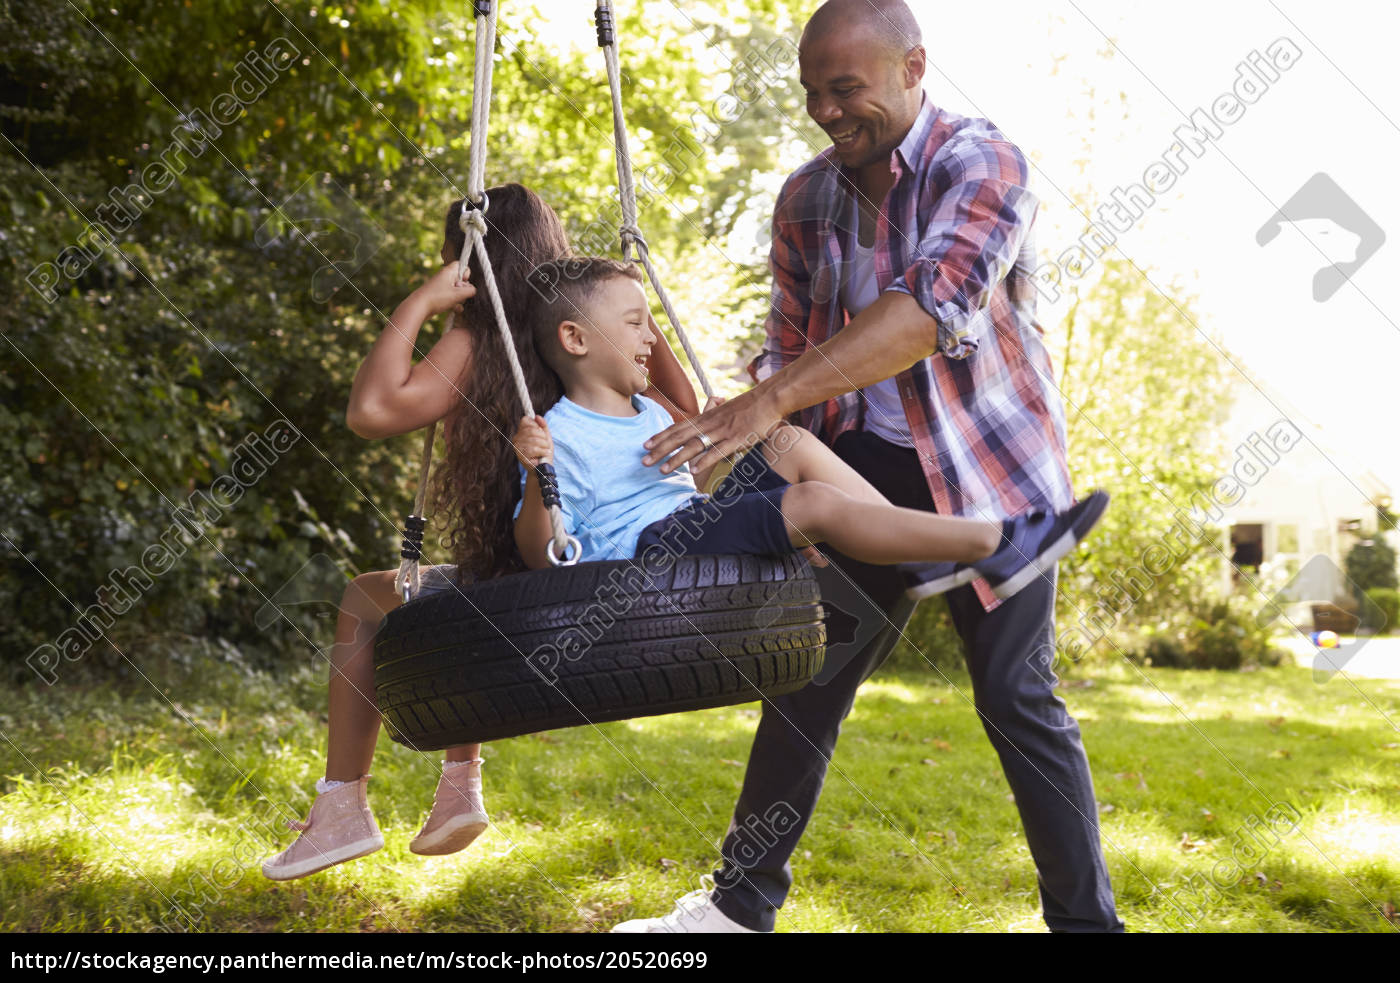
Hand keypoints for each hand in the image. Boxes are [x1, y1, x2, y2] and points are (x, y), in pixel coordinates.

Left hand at [414, 262, 475, 316]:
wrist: (418, 307)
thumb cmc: (437, 298)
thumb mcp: (457, 294)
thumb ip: (470, 291)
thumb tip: (474, 290)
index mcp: (448, 272)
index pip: (462, 265)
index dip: (467, 274)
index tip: (464, 283)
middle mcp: (444, 277)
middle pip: (461, 279)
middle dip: (464, 289)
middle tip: (459, 295)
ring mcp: (441, 286)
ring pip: (456, 290)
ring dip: (460, 298)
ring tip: (457, 304)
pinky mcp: (439, 295)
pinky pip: (451, 297)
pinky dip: (454, 303)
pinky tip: (455, 310)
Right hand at [511, 414, 553, 468]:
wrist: (543, 469)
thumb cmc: (544, 452)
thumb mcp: (546, 437)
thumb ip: (543, 426)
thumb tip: (537, 416)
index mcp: (521, 433)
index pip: (525, 420)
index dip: (536, 425)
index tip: (541, 433)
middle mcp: (516, 439)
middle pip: (531, 429)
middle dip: (543, 436)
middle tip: (545, 444)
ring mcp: (518, 448)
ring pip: (534, 440)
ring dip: (544, 445)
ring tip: (545, 450)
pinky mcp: (521, 457)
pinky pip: (533, 449)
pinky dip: (543, 451)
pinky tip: (544, 454)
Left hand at [644, 387, 781, 474]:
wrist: (768, 398)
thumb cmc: (749, 406)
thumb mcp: (725, 409)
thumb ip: (713, 415)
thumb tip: (705, 420)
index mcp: (706, 417)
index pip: (678, 427)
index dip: (661, 436)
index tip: (645, 445)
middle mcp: (710, 423)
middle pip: (679, 437)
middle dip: (660, 450)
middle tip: (643, 462)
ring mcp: (723, 431)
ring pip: (694, 446)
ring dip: (676, 459)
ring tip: (662, 470)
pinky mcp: (737, 439)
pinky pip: (718, 451)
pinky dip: (705, 460)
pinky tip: (694, 470)